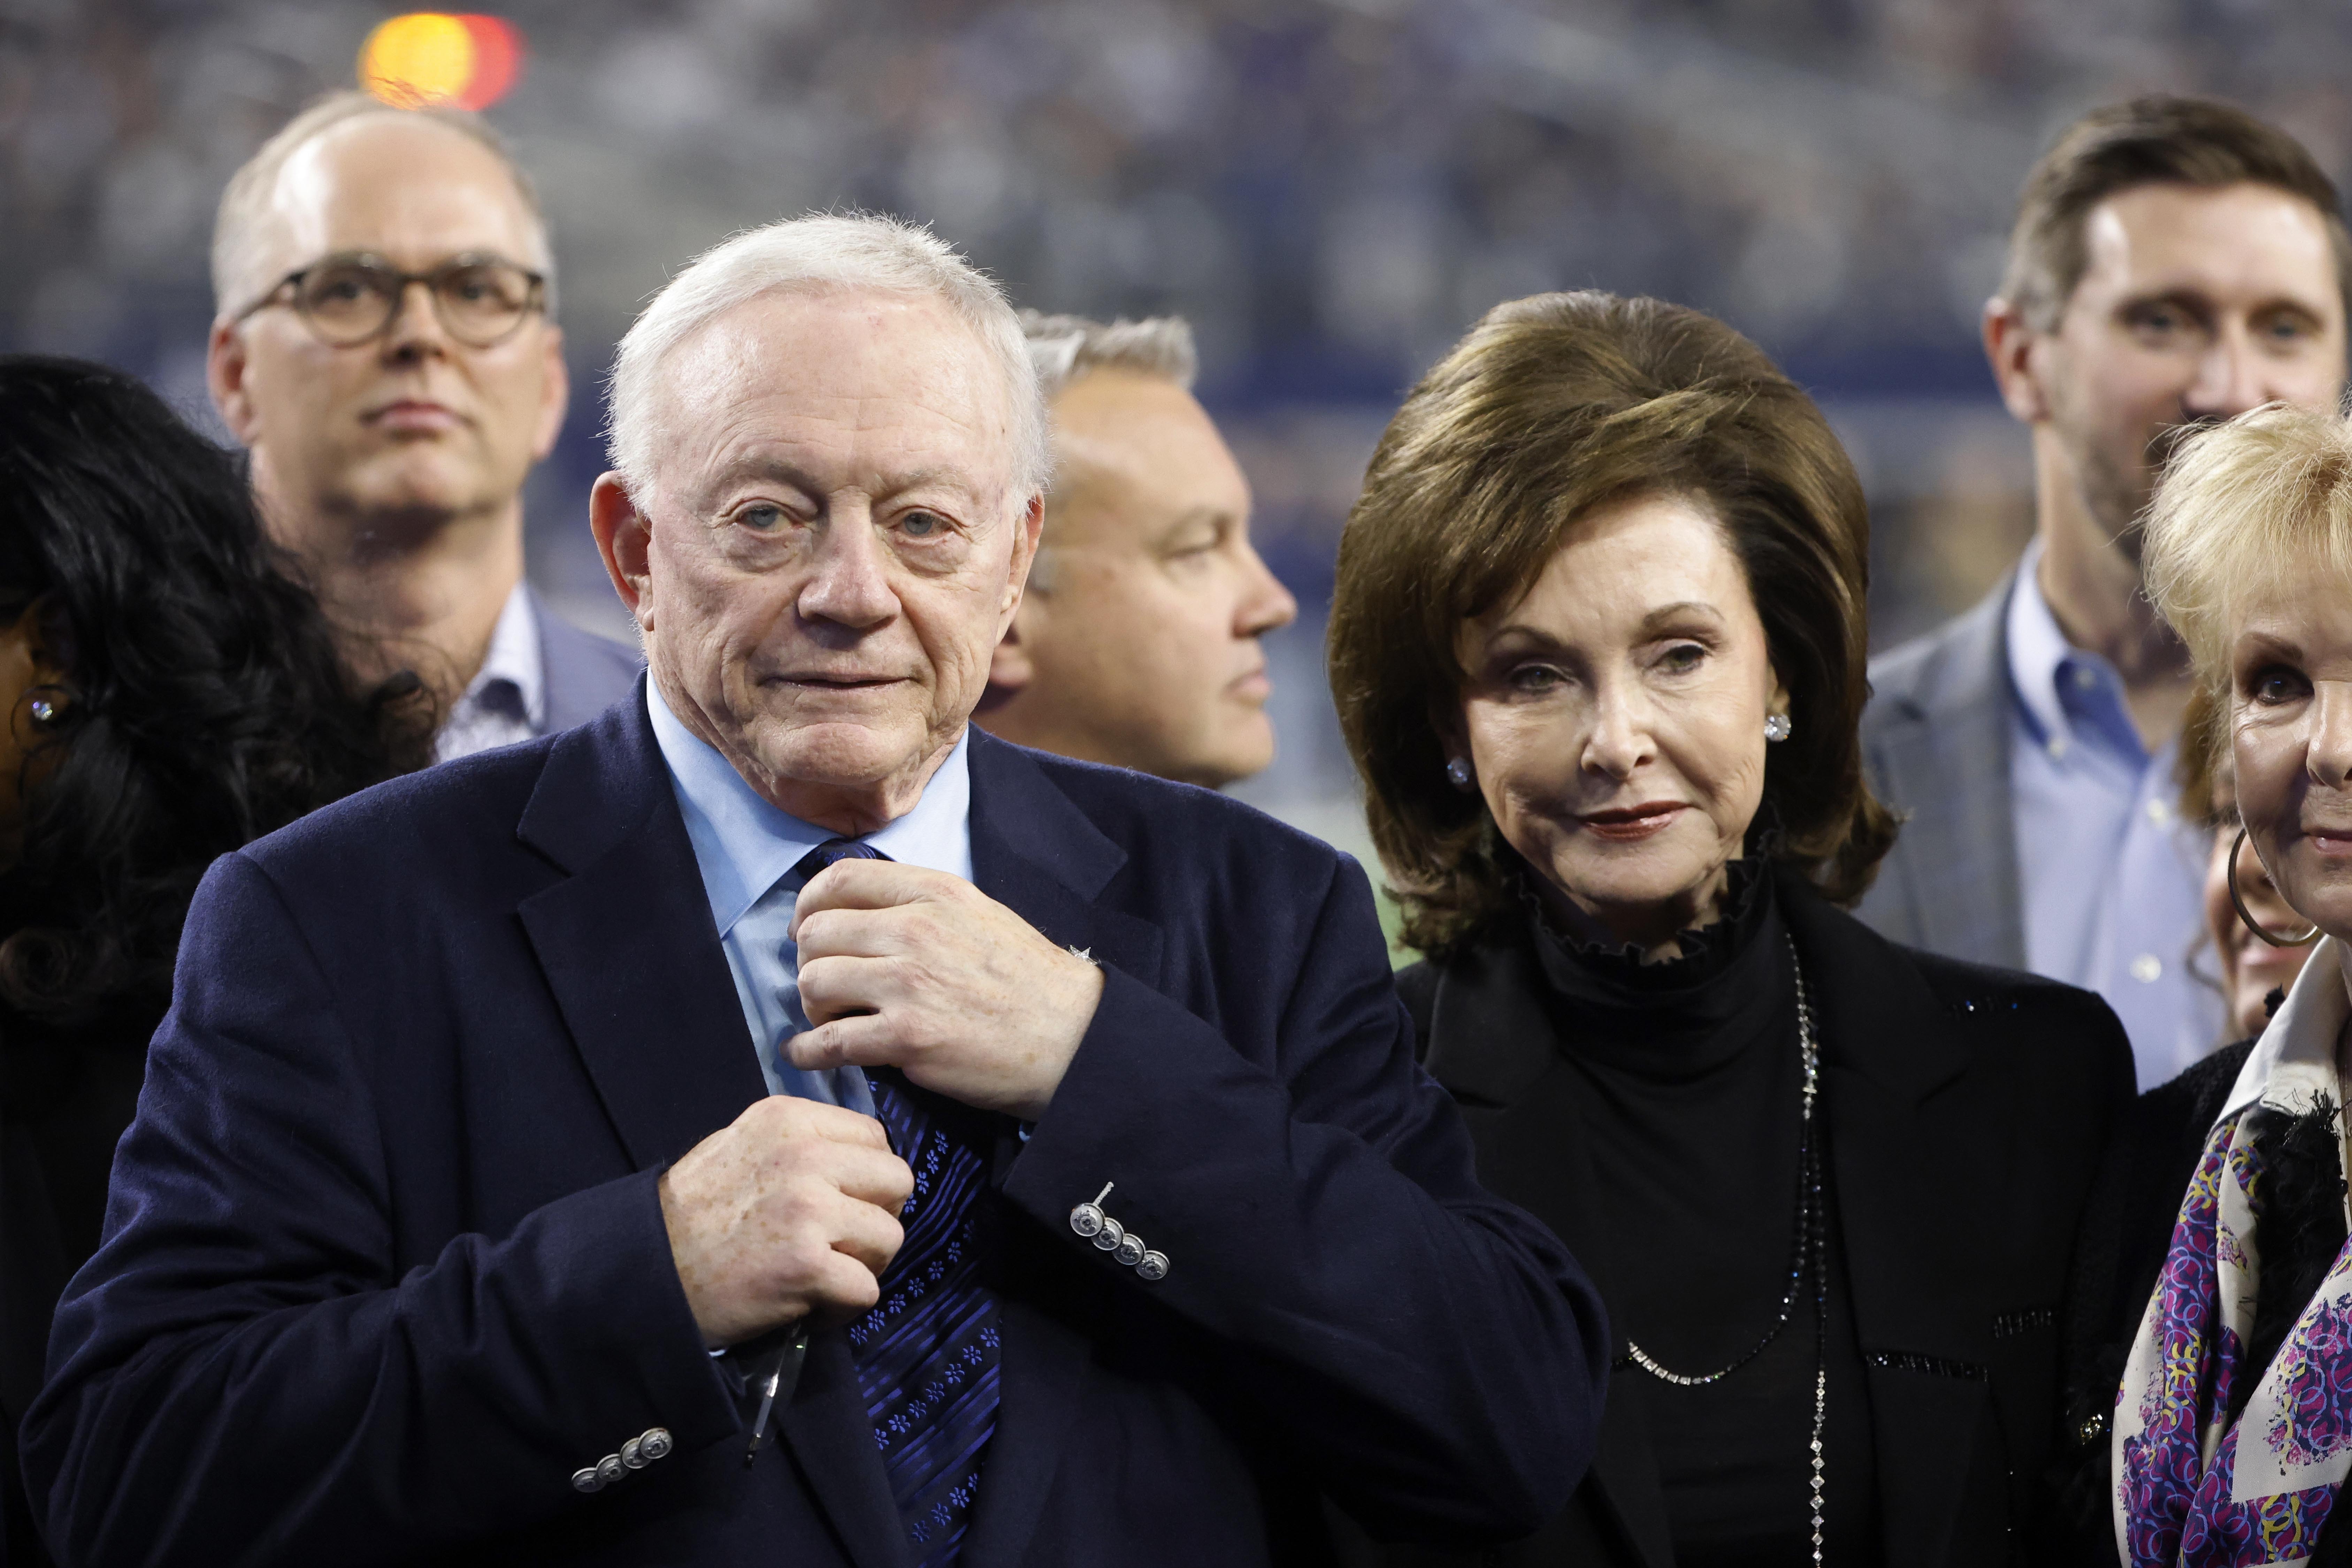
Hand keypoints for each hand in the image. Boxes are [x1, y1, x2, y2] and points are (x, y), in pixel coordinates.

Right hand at [657, 1094, 913, 1346]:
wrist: (647, 1271)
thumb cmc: (693, 1212)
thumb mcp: (740, 1144)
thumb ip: (799, 1142)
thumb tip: (854, 1158)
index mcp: (789, 1119)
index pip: (875, 1137)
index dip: (868, 1177)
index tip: (842, 1201)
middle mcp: (805, 1156)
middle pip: (898, 1181)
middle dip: (878, 1215)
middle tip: (843, 1241)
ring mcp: (809, 1210)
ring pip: (890, 1237)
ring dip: (865, 1264)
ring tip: (825, 1273)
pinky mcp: (807, 1266)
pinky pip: (867, 1290)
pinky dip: (844, 1307)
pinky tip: (812, 1305)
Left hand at [787, 859, 1106, 1120]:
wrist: (1072, 1036)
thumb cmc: (1029, 981)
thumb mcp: (979, 913)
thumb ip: (923, 906)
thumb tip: (865, 913)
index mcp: (934, 893)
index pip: (840, 878)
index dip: (809, 905)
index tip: (806, 927)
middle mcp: (915, 929)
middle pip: (817, 932)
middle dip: (809, 960)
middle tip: (825, 983)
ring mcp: (908, 984)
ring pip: (813, 981)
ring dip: (812, 1004)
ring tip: (830, 1018)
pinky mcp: (906, 1038)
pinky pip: (828, 1041)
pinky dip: (805, 1051)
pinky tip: (806, 1054)